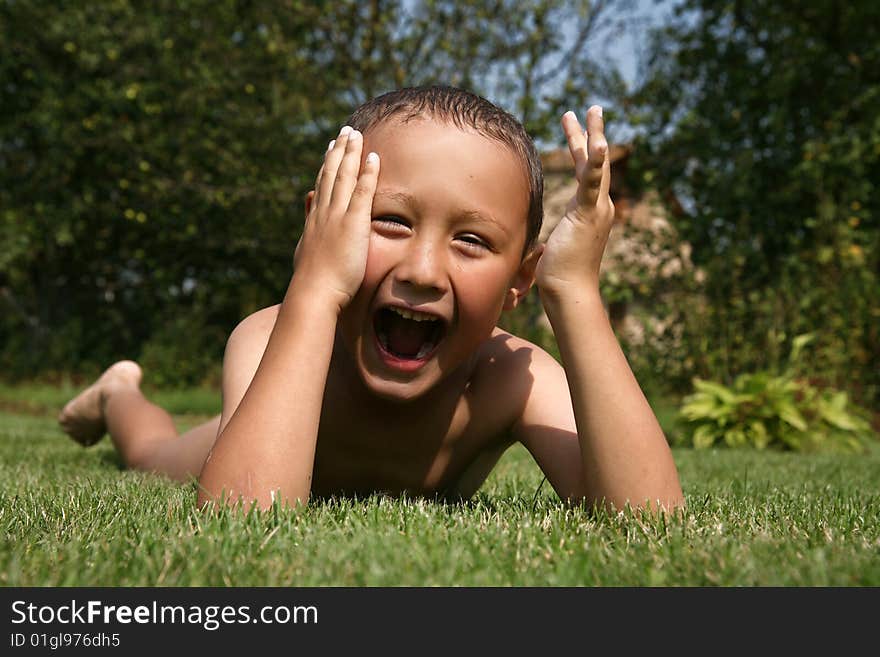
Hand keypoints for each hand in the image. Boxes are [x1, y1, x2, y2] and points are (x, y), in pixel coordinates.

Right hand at [292, 126, 379, 312]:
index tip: (331, 148)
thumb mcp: (306, 253)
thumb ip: (310, 233)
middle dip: (339, 151)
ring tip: (357, 134)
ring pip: (344, 176)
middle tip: (346, 132)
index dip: (327, 164)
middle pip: (332, 174)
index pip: (323, 185)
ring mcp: (338, 216)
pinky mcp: (353, 223)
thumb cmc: (312, 282)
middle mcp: (324, 213)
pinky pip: (362, 192)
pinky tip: (374, 157)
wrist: (313, 292)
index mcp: (315, 220)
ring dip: (352, 153)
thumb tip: (308, 221)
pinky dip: (367, 173)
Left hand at [535, 106, 614, 298]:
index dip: (583, 151)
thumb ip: (549, 235)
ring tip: (592, 109)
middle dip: (591, 133)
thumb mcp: (553, 246)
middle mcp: (599, 207)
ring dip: (594, 134)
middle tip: (590, 108)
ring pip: (596, 164)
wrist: (569, 291)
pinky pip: (592, 182)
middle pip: (596, 162)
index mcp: (589, 212)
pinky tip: (598, 141)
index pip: (586, 174)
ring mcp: (597, 209)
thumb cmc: (559, 277)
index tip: (578, 132)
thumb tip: (537, 238)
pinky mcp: (588, 214)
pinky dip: (595, 162)